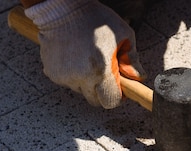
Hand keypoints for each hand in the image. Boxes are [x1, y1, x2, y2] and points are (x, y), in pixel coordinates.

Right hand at [25, 0, 144, 108]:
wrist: (63, 8)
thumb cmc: (95, 19)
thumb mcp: (123, 35)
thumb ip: (132, 60)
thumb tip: (137, 78)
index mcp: (101, 70)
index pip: (111, 101)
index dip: (117, 96)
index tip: (119, 88)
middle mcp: (81, 77)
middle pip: (95, 100)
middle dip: (102, 91)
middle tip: (105, 73)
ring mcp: (65, 77)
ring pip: (81, 91)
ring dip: (87, 81)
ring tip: (88, 59)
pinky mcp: (53, 73)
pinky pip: (68, 82)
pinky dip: (73, 74)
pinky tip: (75, 57)